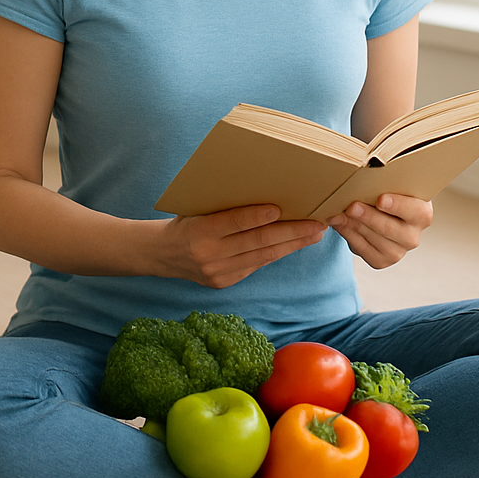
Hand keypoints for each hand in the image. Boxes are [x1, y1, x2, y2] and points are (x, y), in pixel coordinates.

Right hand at [159, 205, 326, 288]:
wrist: (162, 254)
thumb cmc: (185, 222)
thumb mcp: (196, 209)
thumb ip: (223, 207)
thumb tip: (264, 195)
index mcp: (200, 231)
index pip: (233, 223)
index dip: (256, 217)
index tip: (280, 209)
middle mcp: (210, 254)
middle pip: (257, 242)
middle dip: (291, 233)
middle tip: (316, 224)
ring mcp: (218, 272)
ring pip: (263, 257)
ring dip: (292, 245)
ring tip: (314, 235)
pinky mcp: (224, 282)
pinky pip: (255, 265)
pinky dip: (275, 254)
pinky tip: (292, 245)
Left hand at [327, 192, 432, 268]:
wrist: (380, 216)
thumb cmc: (386, 196)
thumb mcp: (389, 188)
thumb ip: (380, 186)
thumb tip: (356, 186)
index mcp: (421, 214)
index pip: (416, 212)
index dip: (398, 206)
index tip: (381, 199)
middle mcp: (412, 236)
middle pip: (389, 228)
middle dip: (368, 216)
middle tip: (351, 207)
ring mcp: (398, 251)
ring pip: (372, 239)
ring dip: (353, 225)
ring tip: (338, 213)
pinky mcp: (381, 261)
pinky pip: (361, 249)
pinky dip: (348, 234)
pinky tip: (339, 222)